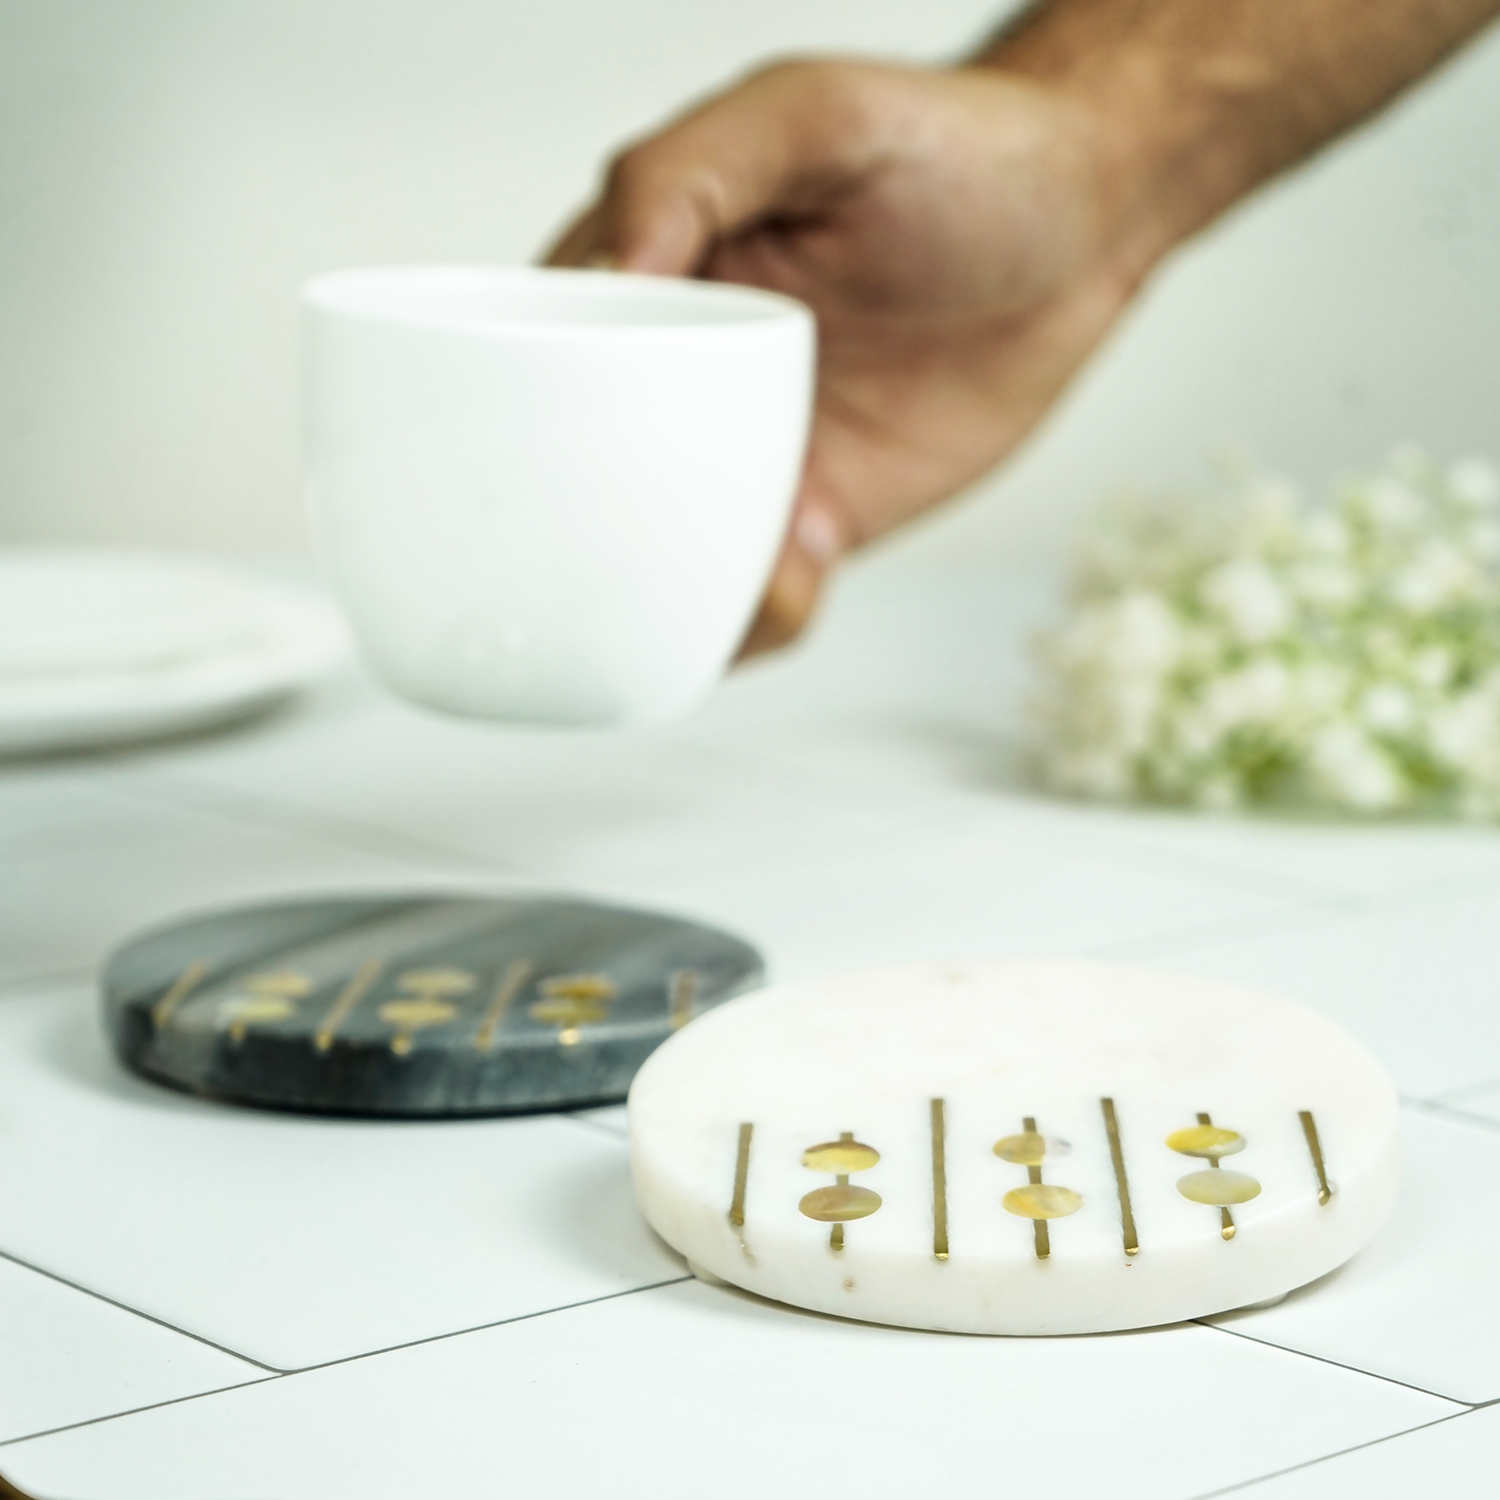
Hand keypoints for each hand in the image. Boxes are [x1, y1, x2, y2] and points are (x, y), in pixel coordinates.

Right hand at [546, 59, 1143, 654]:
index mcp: (641, 284)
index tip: (538, 479)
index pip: (533, 372)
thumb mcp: (815, 117)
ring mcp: (742, 459)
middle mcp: (675, 382)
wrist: (1081, 234)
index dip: (514, 434)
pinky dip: (760, 619)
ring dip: (681, 597)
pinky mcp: (808, 520)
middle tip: (646, 551)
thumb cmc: (954, 152)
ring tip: (761, 562)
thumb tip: (597, 273)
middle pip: (584, 493)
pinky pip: (753, 602)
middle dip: (592, 546)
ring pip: (662, 566)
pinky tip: (806, 571)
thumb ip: (690, 170)